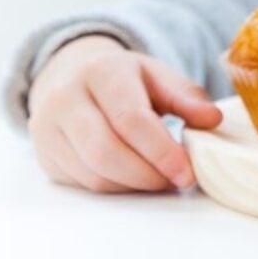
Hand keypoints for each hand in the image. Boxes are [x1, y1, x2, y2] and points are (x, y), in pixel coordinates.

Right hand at [27, 35, 222, 192]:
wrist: (71, 73)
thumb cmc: (124, 77)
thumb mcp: (157, 75)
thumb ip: (186, 96)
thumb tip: (212, 119)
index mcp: (102, 71)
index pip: (130, 119)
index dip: (161, 151)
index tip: (187, 172)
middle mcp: (66, 98)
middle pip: (106, 151)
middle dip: (147, 174)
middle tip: (176, 180)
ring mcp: (48, 128)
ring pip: (93, 173)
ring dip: (133, 184)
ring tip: (160, 178)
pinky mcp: (44, 155)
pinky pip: (82, 183)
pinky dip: (115, 187)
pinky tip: (135, 178)